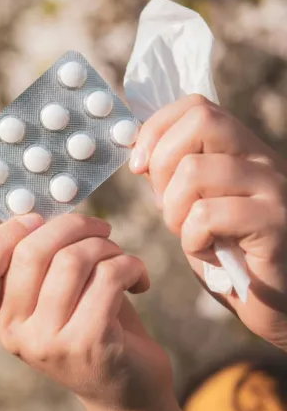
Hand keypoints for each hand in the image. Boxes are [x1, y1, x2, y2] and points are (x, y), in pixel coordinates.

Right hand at [0, 214, 184, 410]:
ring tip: (118, 256)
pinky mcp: (89, 343)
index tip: (34, 222)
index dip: (1, 235)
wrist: (126, 390)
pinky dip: (131, 265)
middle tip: (97, 230)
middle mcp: (14, 332)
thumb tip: (41, 212)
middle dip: (72, 226)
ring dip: (106, 245)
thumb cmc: (90, 327)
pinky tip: (137, 279)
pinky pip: (109, 277)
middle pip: (30, 252)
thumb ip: (36, 263)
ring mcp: (48, 341)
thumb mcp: (51, 299)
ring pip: (73, 260)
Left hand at [130, 94, 286, 348]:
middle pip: (201, 121)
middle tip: (167, 205)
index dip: (156, 129)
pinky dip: (192, 239)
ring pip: (194, 170)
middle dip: (162, 164)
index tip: (139, 166)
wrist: (279, 303)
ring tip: (190, 234)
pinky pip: (207, 215)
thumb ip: (173, 175)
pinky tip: (209, 254)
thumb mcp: (194, 206)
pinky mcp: (276, 225)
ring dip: (173, 210)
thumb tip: (138, 149)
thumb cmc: (230, 255)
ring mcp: (274, 190)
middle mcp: (264, 160)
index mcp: (243, 150)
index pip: (197, 106)